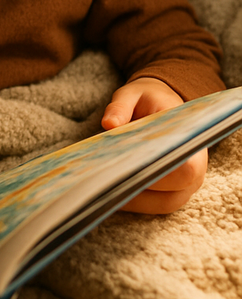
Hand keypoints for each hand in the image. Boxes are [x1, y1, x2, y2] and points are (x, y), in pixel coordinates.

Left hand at [101, 77, 207, 212]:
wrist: (161, 104)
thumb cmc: (148, 99)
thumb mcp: (132, 93)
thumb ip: (120, 106)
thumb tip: (109, 124)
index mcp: (191, 141)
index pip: (183, 170)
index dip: (155, 175)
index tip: (123, 171)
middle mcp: (196, 169)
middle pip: (170, 196)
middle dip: (136, 191)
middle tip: (104, 183)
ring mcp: (187, 185)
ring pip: (161, 205)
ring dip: (133, 201)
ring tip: (103, 190)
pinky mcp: (174, 192)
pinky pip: (156, 205)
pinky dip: (134, 202)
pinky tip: (110, 193)